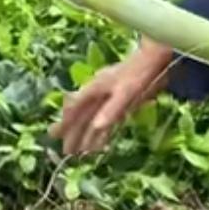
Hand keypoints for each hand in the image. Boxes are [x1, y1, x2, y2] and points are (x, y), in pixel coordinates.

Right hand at [53, 41, 173, 156]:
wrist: (154, 58)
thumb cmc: (139, 74)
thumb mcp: (126, 92)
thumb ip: (112, 109)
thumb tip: (96, 126)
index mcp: (94, 88)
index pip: (75, 107)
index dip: (65, 122)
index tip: (55, 135)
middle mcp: (97, 92)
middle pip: (81, 115)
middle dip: (73, 133)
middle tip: (65, 151)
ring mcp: (107, 96)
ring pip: (92, 118)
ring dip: (86, 135)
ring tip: (79, 152)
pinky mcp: (118, 100)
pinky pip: (106, 119)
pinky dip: (101, 131)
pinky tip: (100, 143)